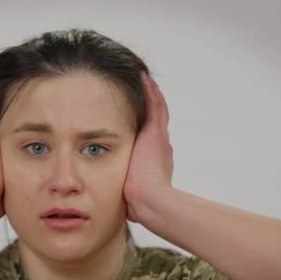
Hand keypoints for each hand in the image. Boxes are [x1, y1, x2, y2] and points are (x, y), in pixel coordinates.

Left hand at [124, 72, 173, 222]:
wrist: (150, 200)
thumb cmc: (139, 201)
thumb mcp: (132, 190)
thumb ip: (127, 185)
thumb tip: (120, 192)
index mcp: (154, 157)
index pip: (150, 136)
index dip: (146, 125)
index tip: (141, 115)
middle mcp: (160, 144)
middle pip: (155, 119)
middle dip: (150, 105)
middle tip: (146, 89)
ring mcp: (159, 137)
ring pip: (156, 108)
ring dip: (150, 93)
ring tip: (144, 78)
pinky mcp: (155, 132)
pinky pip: (154, 104)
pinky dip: (150, 91)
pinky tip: (143, 77)